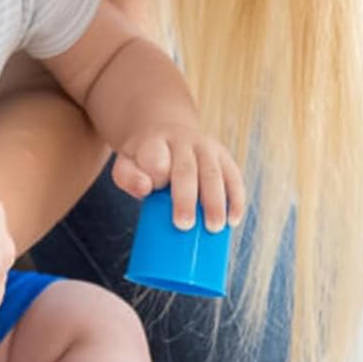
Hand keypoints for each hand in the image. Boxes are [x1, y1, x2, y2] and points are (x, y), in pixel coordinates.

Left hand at [112, 125, 246, 232]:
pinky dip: (236, 199)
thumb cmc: (145, 160)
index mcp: (156, 142)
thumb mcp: (127, 164)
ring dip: (215, 202)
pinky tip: (233, 219)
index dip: (157, 171)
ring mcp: (207, 147)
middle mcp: (183, 141)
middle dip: (186, 198)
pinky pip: (234, 177)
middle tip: (184, 225)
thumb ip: (128, 177)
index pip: (156, 155)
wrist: (167, 133)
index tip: (156, 188)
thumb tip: (144, 188)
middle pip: (186, 169)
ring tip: (214, 228)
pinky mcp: (224, 157)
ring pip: (213, 174)